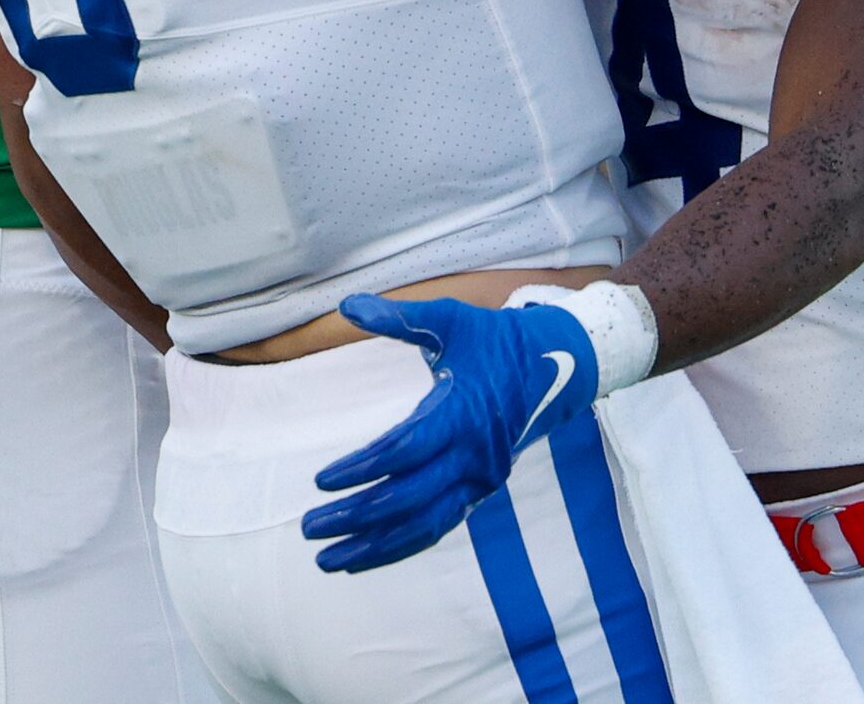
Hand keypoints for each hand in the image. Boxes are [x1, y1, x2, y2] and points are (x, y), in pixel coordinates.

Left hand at [301, 293, 598, 572]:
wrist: (553, 365)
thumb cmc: (492, 339)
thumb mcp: (450, 319)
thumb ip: (398, 316)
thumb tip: (346, 304)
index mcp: (463, 413)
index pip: (405, 452)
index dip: (361, 469)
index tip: (321, 481)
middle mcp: (475, 455)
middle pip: (410, 498)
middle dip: (357, 516)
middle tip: (309, 526)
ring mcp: (482, 479)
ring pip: (424, 525)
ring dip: (375, 547)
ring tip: (327, 560)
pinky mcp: (482, 491)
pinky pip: (439, 526)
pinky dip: (401, 546)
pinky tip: (364, 556)